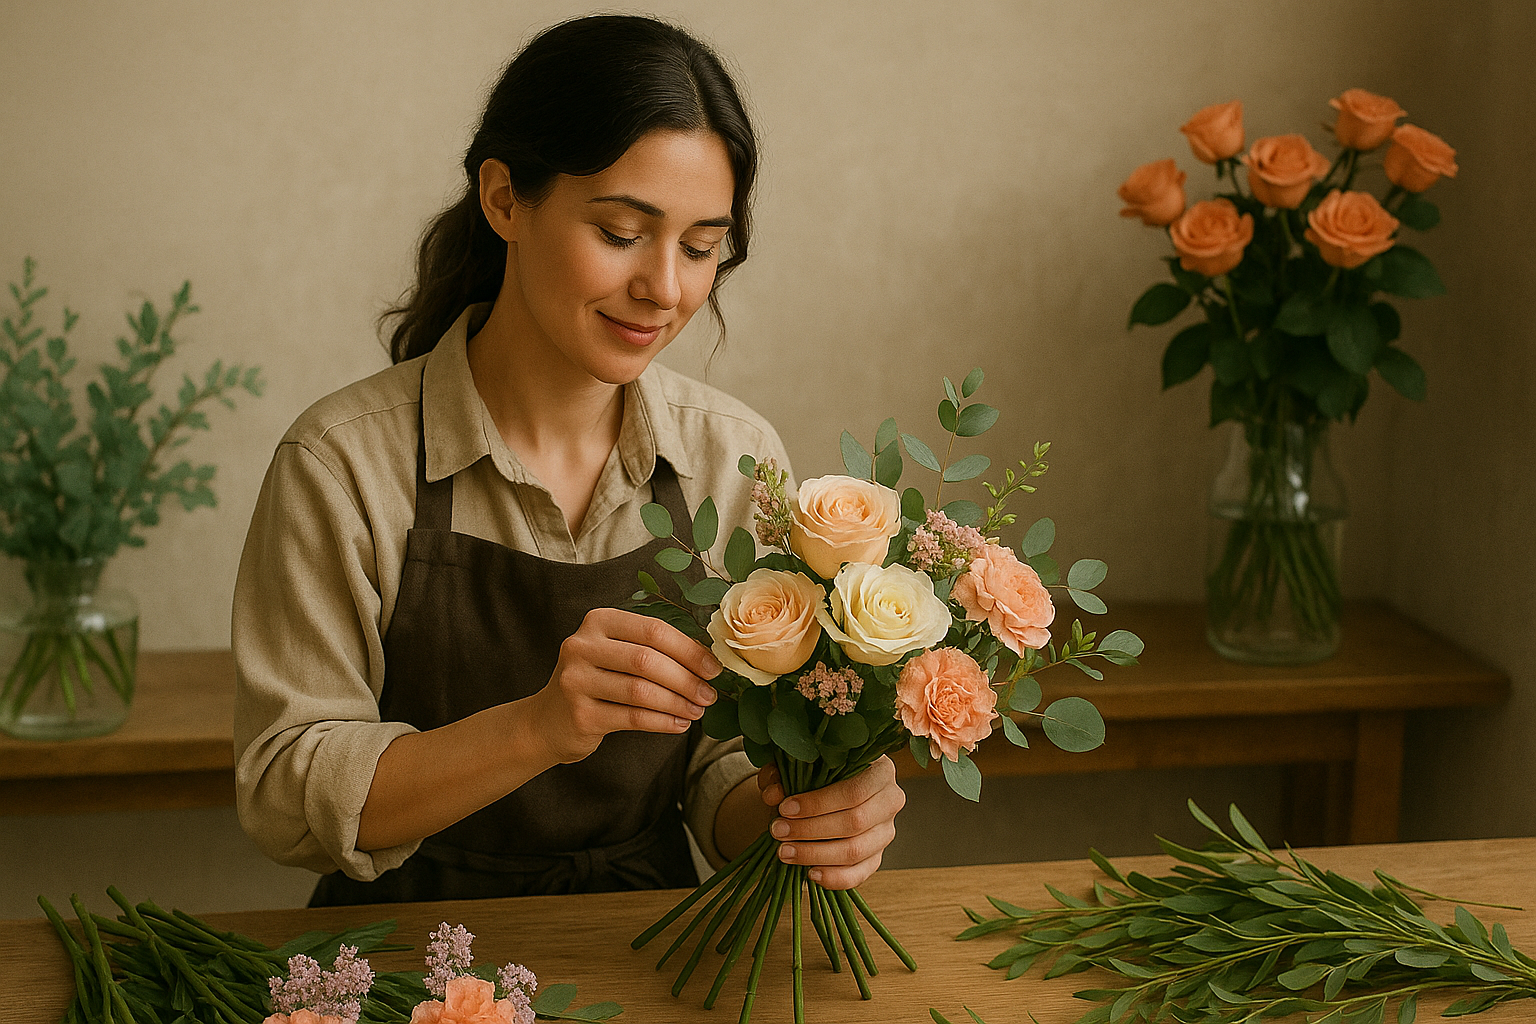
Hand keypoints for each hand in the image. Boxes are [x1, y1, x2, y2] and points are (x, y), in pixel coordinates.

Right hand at [527, 608, 719, 764]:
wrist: (547, 721)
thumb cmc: (596, 682)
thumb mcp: (615, 653)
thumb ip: (651, 649)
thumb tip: (707, 659)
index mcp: (598, 621)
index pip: (653, 630)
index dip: (689, 650)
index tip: (713, 668)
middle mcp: (582, 645)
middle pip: (647, 660)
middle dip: (686, 679)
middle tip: (709, 695)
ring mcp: (576, 680)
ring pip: (641, 691)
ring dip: (678, 703)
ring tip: (697, 710)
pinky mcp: (579, 714)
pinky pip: (633, 717)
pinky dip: (663, 722)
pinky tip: (679, 724)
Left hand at [758, 755, 905, 889]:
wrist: (830, 787)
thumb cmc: (817, 772)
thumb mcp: (798, 765)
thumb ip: (783, 775)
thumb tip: (774, 794)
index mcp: (880, 770)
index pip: (854, 791)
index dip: (818, 803)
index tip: (785, 808)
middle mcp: (890, 800)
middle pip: (855, 822)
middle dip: (811, 830)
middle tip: (778, 831)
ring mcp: (886, 831)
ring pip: (855, 851)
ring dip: (816, 854)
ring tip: (785, 852)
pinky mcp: (877, 856)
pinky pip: (859, 873)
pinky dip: (834, 877)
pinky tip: (809, 873)